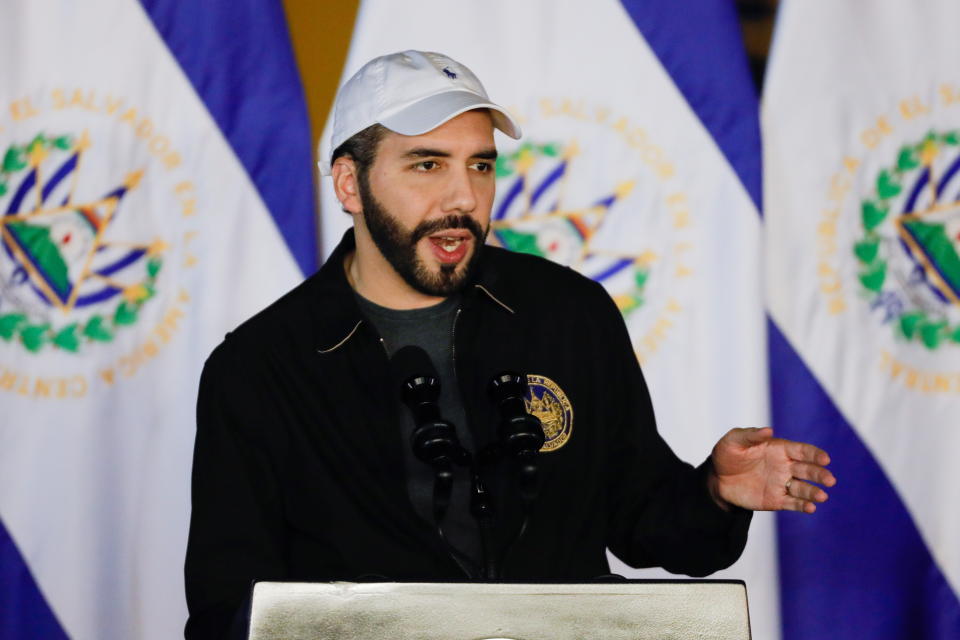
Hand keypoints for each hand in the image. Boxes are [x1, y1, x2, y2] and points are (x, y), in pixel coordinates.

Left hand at [708, 427, 835, 512]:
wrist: (717, 478)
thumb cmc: (728, 454)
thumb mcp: (734, 441)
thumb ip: (750, 436)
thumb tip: (769, 431)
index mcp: (780, 449)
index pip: (802, 451)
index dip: (815, 454)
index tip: (825, 459)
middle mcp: (786, 466)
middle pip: (808, 470)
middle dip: (820, 474)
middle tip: (830, 480)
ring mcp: (782, 484)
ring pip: (803, 488)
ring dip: (814, 492)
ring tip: (822, 496)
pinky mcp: (776, 500)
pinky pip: (792, 503)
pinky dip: (803, 505)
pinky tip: (811, 507)